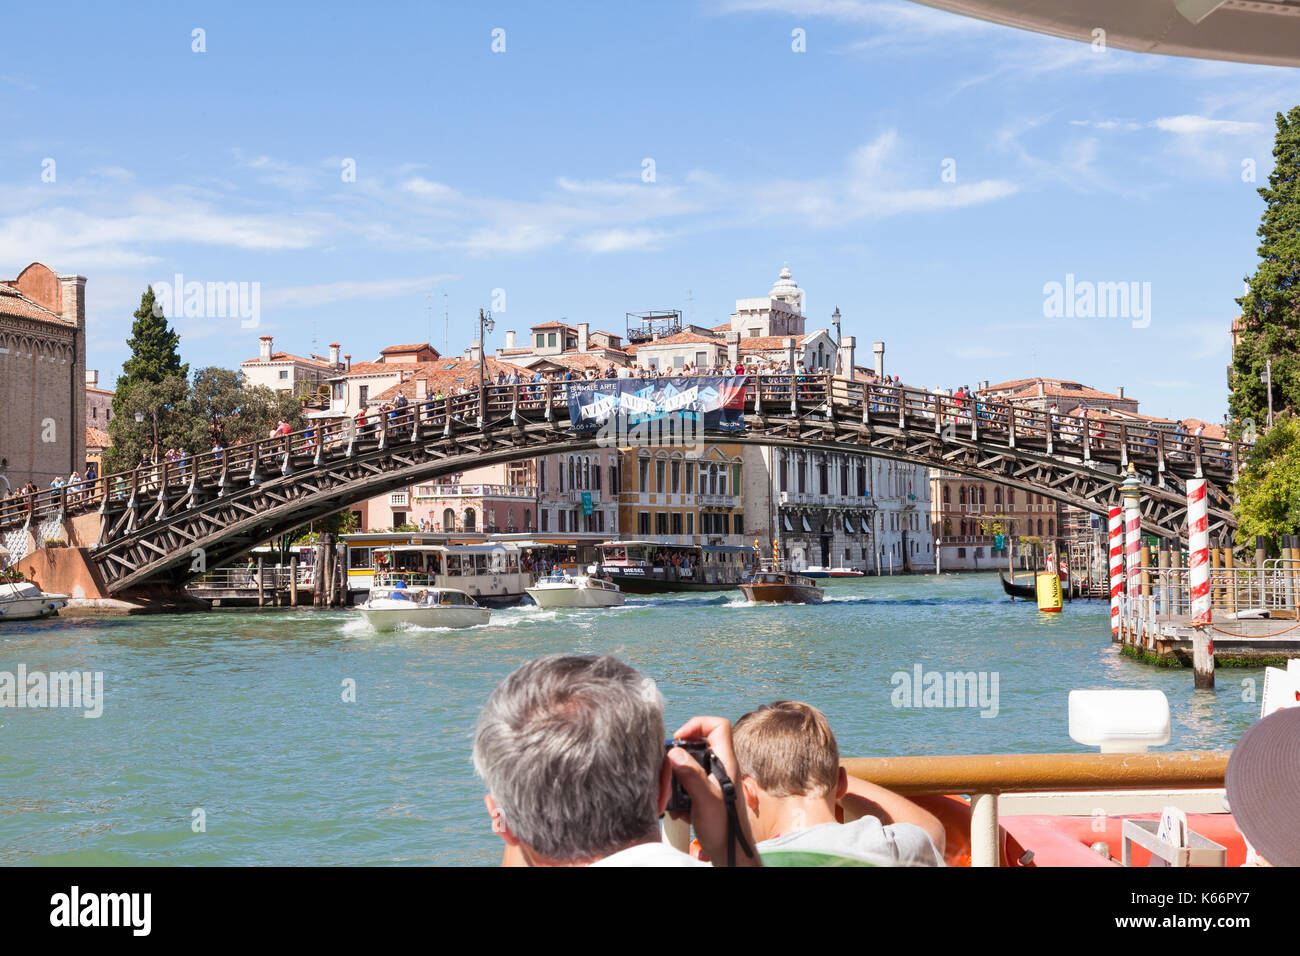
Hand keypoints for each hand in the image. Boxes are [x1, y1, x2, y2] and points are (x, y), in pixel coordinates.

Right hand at [669, 716, 760, 866]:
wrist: (730, 853)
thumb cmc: (725, 829)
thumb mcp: (706, 800)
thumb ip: (692, 776)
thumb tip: (674, 754)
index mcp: (726, 762)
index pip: (718, 726)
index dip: (698, 725)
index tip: (679, 739)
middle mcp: (720, 767)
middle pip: (698, 744)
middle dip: (679, 756)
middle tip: (668, 770)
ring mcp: (712, 780)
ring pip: (689, 765)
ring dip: (677, 779)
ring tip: (672, 795)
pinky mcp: (704, 793)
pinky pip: (687, 783)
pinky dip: (679, 794)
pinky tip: (678, 809)